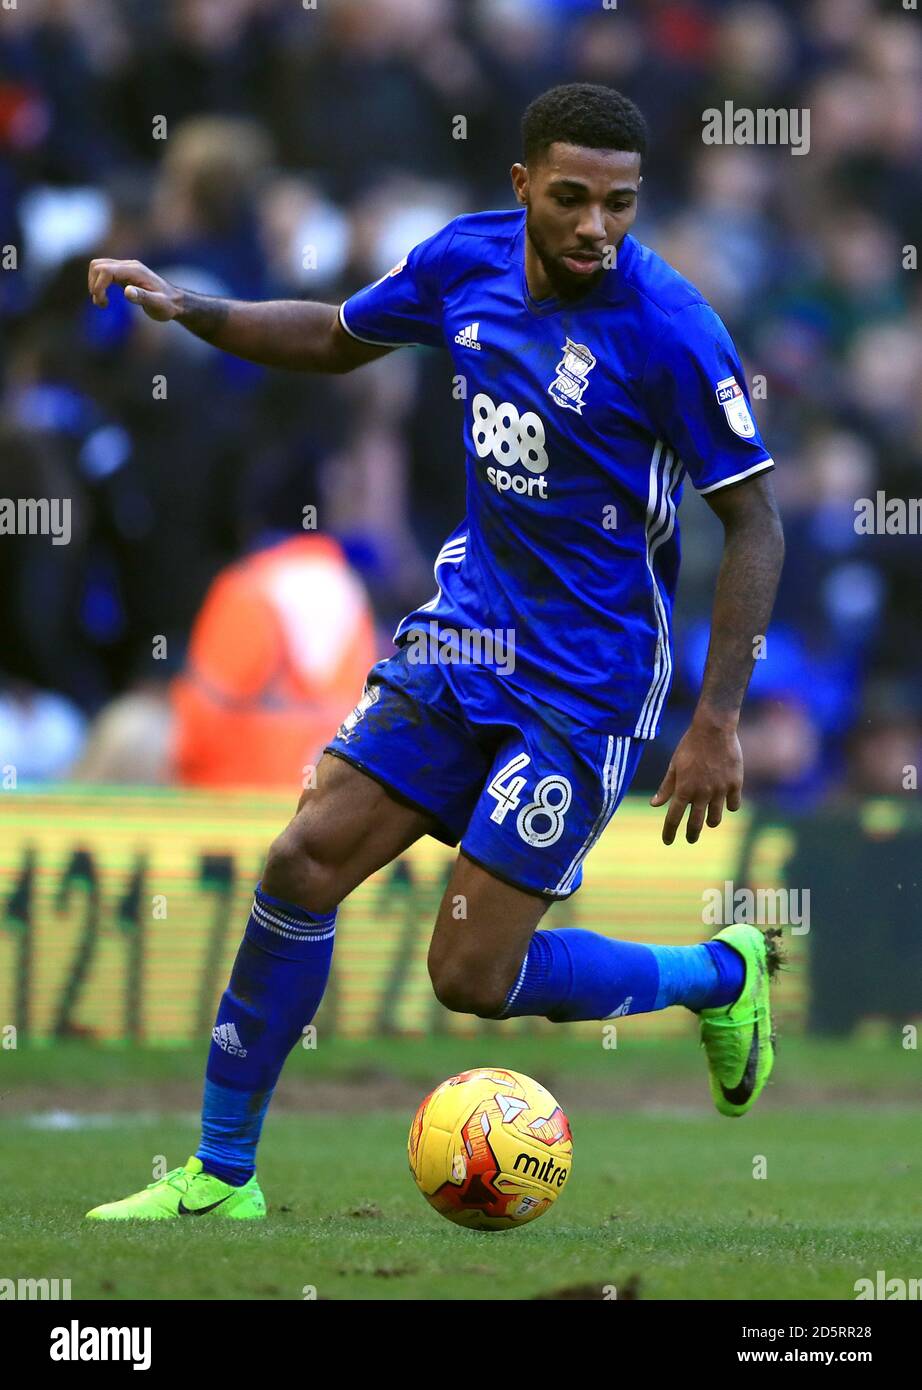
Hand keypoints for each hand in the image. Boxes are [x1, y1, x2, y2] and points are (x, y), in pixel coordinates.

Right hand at [88, 258, 181, 321]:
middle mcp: (129, 266)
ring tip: (103, 303)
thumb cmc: (168, 305)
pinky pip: (104, 273)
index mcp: (135, 271)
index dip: (98, 285)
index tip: (102, 302)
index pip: (106, 270)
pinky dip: (99, 285)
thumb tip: (127, 291)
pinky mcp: (124, 274)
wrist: (176, 302)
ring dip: (94, 284)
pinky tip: (106, 299)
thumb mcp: (159, 304)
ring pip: (98, 267)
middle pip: (97, 265)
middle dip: (94, 284)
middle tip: (102, 303)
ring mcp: (126, 268)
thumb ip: (143, 297)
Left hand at [650, 716, 742, 844]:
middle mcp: (701, 793)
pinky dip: (729, 806)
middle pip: (696, 824)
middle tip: (690, 839)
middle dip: (691, 834)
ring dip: (710, 821)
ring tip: (708, 819)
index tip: (667, 841)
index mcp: (683, 789)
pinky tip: (726, 803)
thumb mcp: (674, 765)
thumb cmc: (690, 746)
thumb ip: (666, 787)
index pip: (673, 818)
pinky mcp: (735, 784)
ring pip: (716, 818)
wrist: (714, 729)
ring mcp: (720, 790)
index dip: (669, 832)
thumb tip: (655, 805)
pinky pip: (733, 805)